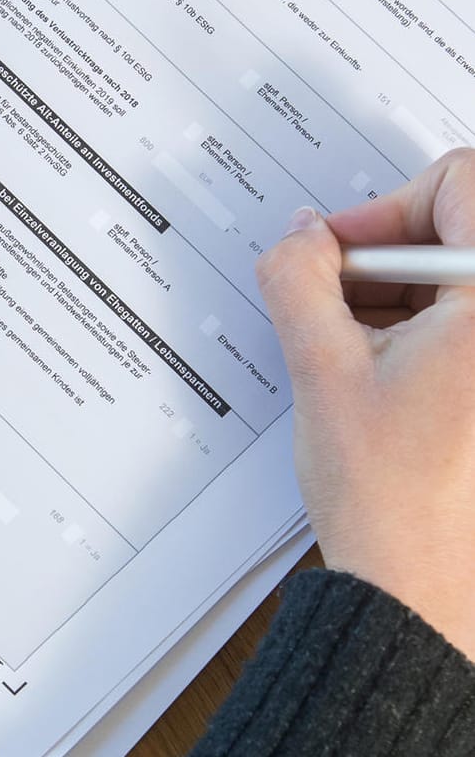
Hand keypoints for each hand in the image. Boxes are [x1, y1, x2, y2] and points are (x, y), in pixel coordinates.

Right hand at [257, 148, 474, 657]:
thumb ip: (299, 277)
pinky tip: (378, 370)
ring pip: (457, 273)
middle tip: (336, 301)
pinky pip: (462, 317)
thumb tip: (300, 237)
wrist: (419, 577)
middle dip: (384, 255)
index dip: (386, 205)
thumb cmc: (391, 493)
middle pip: (459, 225)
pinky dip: (417, 325)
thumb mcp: (320, 366)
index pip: (462, 180)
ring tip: (353, 350)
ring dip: (396, 293)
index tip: (344, 249)